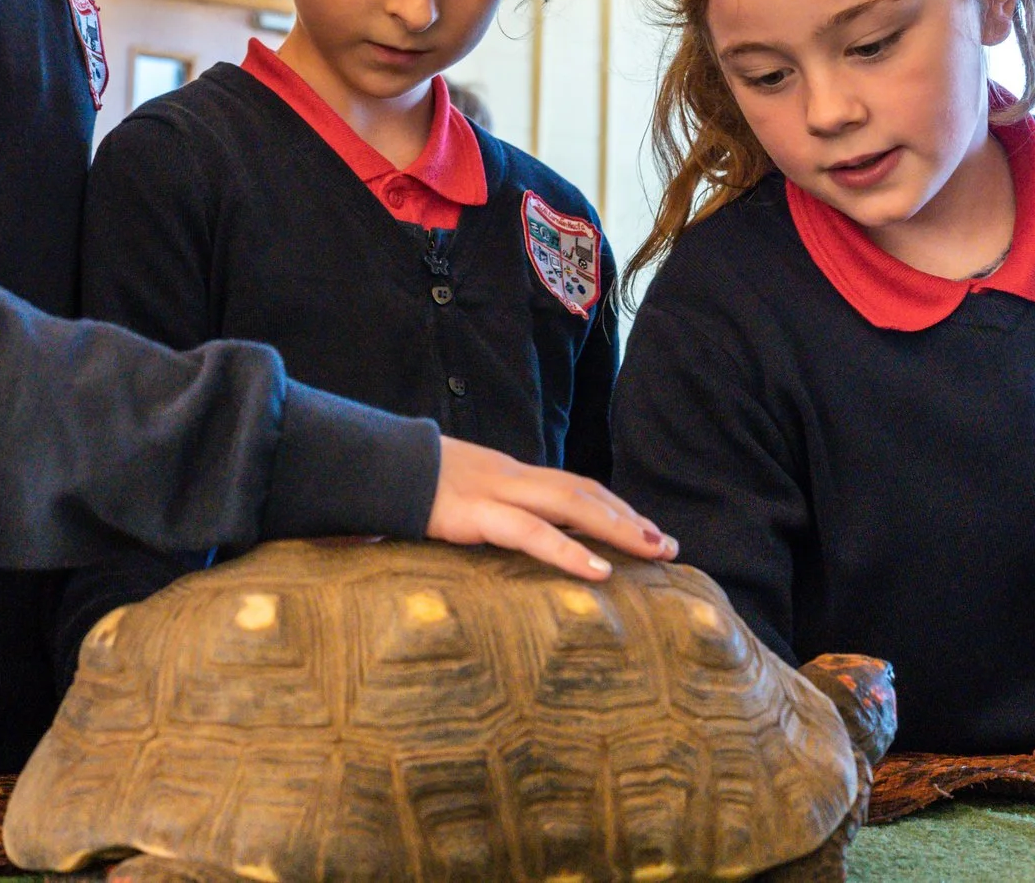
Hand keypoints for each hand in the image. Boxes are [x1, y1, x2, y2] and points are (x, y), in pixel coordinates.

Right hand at [426, 438, 677, 581]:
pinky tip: (598, 570)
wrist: (366, 464)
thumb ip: (477, 513)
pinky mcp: (473, 513)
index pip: (572, 486)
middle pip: (583, 492)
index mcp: (506, 475)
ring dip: (617, 528)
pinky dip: (567, 551)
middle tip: (669, 546)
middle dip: (629, 518)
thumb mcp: (450, 497)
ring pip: (569, 505)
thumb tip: (500, 540)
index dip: (612, 506)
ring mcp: (494, 492)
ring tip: (653, 552)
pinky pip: (529, 532)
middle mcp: (509, 477)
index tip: (645, 529)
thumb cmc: (402, 484)